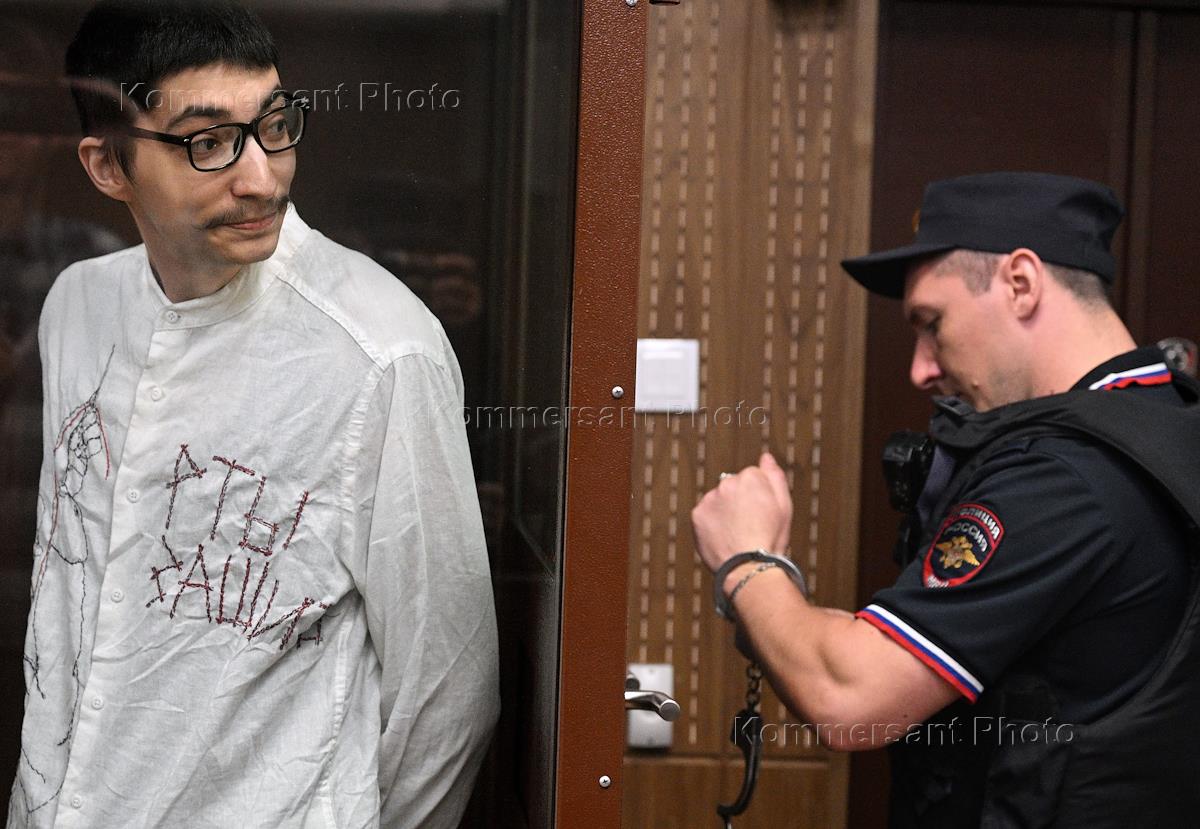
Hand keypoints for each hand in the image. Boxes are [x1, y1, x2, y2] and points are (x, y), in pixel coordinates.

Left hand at [691, 452, 792, 578]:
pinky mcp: (697, 514)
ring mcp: (710, 498)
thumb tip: (766, 457)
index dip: (758, 496)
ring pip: (718, 500)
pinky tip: (723, 536)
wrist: (749, 567)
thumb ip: (774, 476)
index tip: (762, 513)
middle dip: (739, 500)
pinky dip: (711, 523)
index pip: (751, 477)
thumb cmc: (770, 538)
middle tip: (749, 524)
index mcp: (750, 477)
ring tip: (736, 533)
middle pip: (733, 486)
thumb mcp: (784, 505)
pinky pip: (705, 514)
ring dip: (724, 511)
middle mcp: (727, 483)